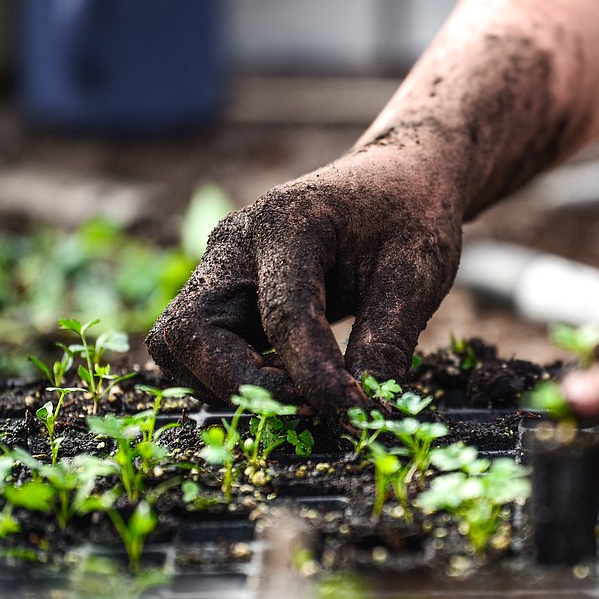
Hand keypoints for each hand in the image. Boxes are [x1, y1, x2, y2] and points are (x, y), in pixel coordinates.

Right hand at [146, 151, 462, 419]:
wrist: (398, 182)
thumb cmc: (410, 219)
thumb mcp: (417, 275)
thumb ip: (387, 342)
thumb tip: (363, 416)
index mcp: (288, 222)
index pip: (284, 313)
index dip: (313, 375)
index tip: (351, 414)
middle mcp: (236, 244)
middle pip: (191, 330)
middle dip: (241, 384)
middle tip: (308, 408)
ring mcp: (222, 268)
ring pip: (181, 345)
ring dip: (230, 385)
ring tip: (302, 396)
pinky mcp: (225, 293)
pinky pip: (201, 350)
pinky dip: (234, 379)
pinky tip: (291, 385)